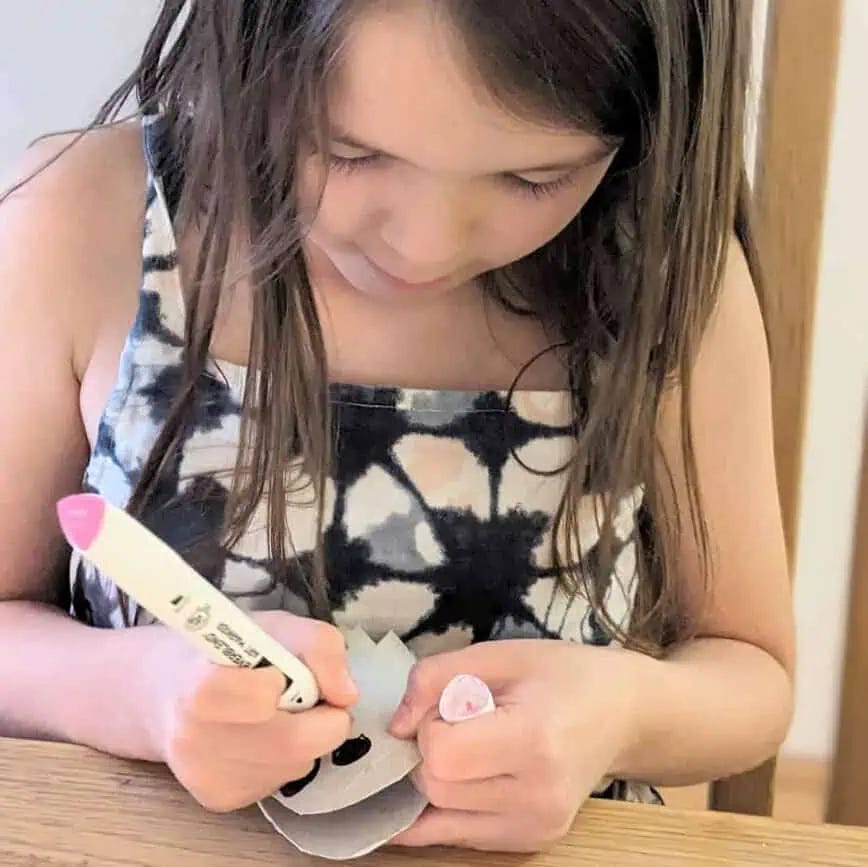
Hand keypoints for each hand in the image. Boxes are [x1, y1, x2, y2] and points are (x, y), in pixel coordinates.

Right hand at [143, 610, 357, 812]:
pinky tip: (260, 737)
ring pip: (294, 766)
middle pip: (292, 743)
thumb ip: (318, 645)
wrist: (164, 691)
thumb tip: (347, 694)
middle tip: (308, 696)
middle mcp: (194, 741)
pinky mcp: (218, 800)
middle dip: (319, 719)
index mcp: (199, 688)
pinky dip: (285, 759)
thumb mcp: (272, 625)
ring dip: (304, 739)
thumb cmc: (225, 650)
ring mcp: (205, 778)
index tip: (280, 674)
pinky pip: (279, 781)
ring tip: (277, 713)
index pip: (259, 700)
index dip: (283, 686)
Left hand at [388, 639, 644, 851]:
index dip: (430, 725)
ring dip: (435, 780)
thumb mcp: (501, 653)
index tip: (451, 702)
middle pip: (435, 788)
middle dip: (428, 751)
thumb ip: (435, 677)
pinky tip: (451, 780)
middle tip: (456, 720)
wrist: (625, 715)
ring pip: (439, 817)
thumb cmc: (566, 674)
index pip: (441, 755)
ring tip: (468, 745)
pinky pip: (457, 836)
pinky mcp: (530, 843)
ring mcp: (536, 829)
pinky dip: (442, 808)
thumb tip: (394, 726)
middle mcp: (537, 797)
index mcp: (534, 741)